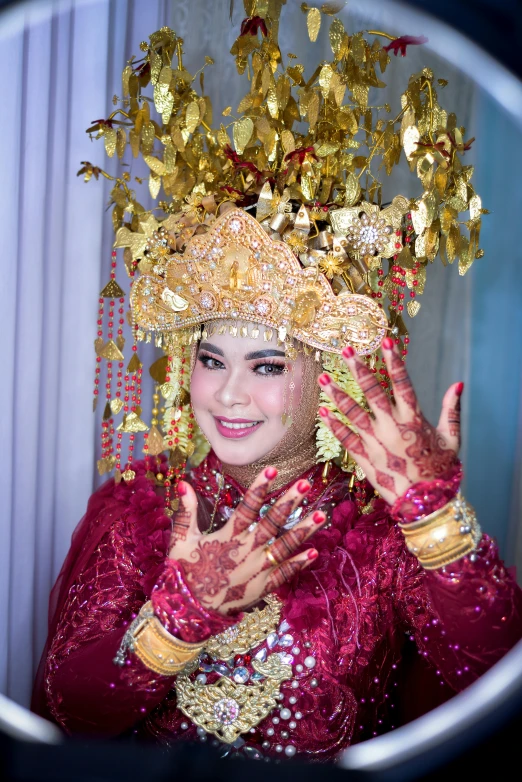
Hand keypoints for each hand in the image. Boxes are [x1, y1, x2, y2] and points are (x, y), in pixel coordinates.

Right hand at [168, 468, 324, 615]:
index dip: (259, 488)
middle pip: (271, 523)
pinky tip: (314, 552)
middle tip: (305, 484)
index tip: (272, 469)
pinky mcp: (262, 588)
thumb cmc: (184, 572)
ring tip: (322, 515)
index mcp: (227, 538)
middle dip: (289, 502)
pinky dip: (298, 564)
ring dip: (303, 531)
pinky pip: (283, 575)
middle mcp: (245, 552)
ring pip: (284, 547)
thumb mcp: (181, 540)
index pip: (247, 508)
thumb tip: (183, 483)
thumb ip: (186, 511)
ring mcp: (256, 570)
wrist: (189, 611)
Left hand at [317, 337, 462, 504]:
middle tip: (347, 350)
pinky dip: (334, 425)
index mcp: (414, 420)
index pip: (402, 383)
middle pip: (372, 392)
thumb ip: (452, 410)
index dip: (394, 361)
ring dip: (337, 395)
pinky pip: (346, 439)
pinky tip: (322, 411)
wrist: (426, 504)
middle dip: (359, 369)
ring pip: (353, 413)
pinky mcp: (364, 458)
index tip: (386, 341)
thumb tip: (458, 384)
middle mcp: (392, 428)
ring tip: (323, 378)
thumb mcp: (451, 439)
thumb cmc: (441, 470)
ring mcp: (376, 443)